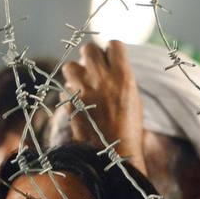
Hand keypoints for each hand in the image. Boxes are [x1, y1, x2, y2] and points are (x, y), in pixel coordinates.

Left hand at [60, 40, 146, 172]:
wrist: (115, 155)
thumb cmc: (129, 128)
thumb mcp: (134, 99)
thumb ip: (122, 79)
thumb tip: (110, 66)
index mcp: (123, 76)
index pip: (114, 44)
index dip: (111, 50)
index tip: (111, 58)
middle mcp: (102, 78)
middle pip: (88, 49)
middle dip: (90, 57)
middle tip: (94, 69)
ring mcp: (83, 90)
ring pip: (70, 66)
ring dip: (75, 74)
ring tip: (83, 85)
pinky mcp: (70, 104)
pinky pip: (65, 90)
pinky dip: (70, 95)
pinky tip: (79, 104)